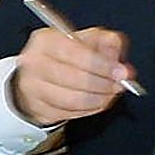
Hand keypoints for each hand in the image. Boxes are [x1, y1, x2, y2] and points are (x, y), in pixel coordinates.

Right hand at [11, 26, 133, 126]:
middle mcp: (34, 63)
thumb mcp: (84, 40)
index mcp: (45, 40)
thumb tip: (117, 47)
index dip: (103, 65)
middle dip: (104, 84)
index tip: (122, 72)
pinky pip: (69, 114)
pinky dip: (89, 110)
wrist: (37, 75)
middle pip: (75, 78)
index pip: (76, 53)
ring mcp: (32, 88)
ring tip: (110, 94)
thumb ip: (104, 41)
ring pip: (73, 100)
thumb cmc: (63, 56)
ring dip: (99, 99)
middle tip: (120, 85)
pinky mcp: (37, 109)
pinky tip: (96, 102)